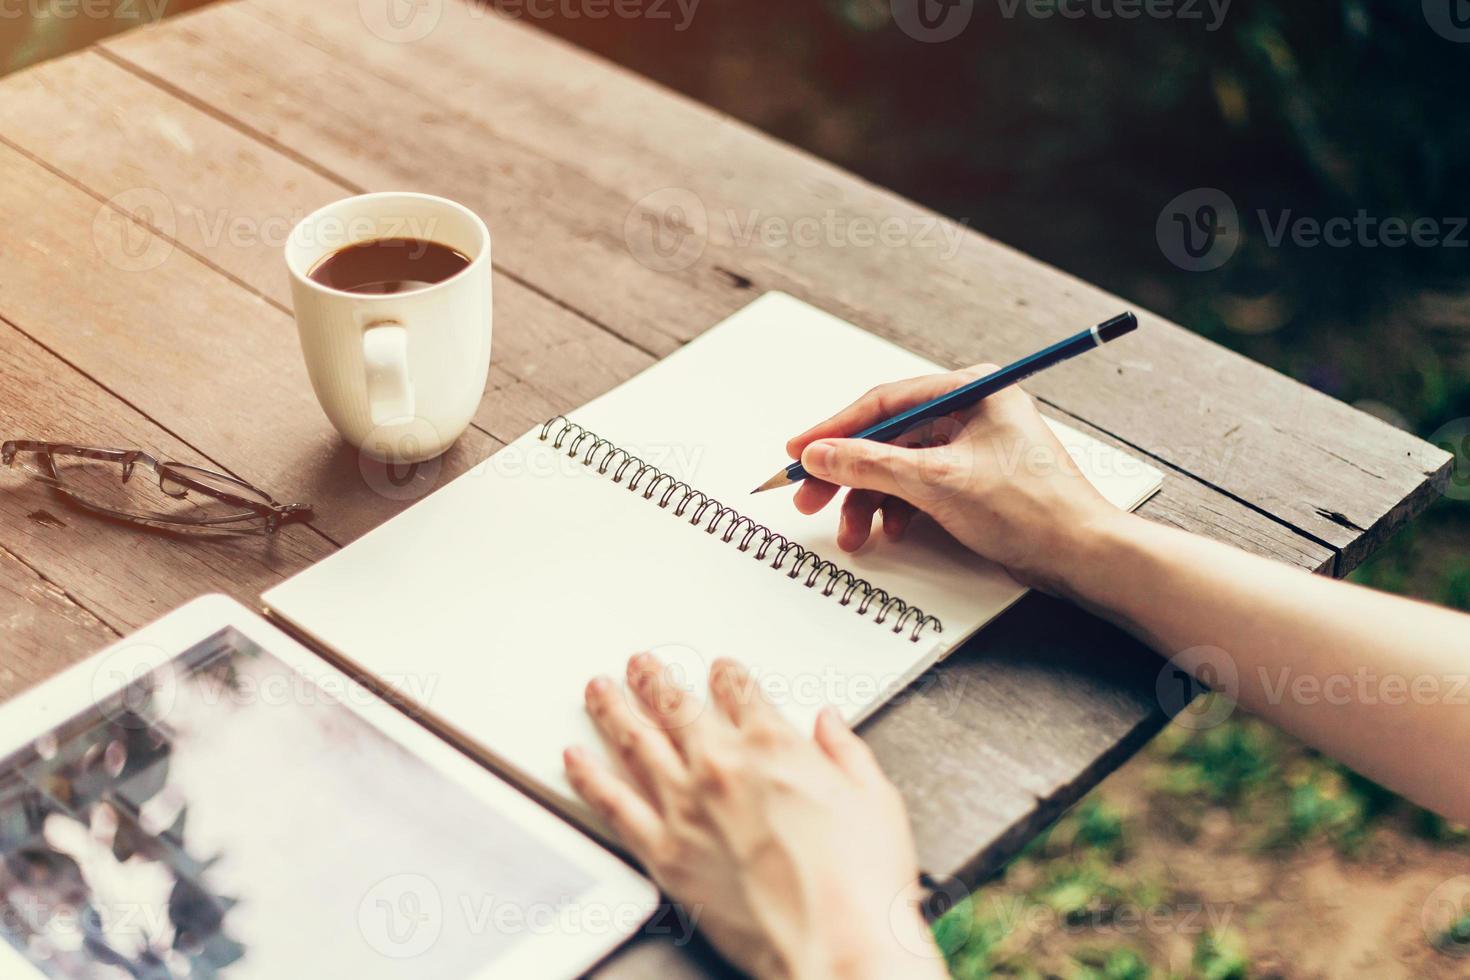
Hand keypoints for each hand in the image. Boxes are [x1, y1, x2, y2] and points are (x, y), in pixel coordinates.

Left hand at [564, 654, 946, 979]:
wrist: (837, 942)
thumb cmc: (860, 882)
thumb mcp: (875, 798)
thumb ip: (846, 752)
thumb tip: (830, 726)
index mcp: (774, 745)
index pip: (738, 691)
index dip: (725, 675)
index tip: (719, 671)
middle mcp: (722, 767)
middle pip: (676, 707)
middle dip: (655, 680)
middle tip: (640, 666)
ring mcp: (686, 808)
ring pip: (636, 742)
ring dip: (615, 709)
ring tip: (600, 690)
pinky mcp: (665, 854)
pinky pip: (613, 804)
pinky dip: (590, 776)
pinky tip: (576, 759)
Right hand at [787, 365, 1129, 594]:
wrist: (1082, 556)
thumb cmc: (1032, 509)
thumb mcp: (937, 483)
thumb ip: (870, 464)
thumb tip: (820, 454)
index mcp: (971, 390)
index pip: (884, 402)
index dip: (835, 429)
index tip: (799, 451)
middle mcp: (972, 411)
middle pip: (888, 436)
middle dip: (848, 473)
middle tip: (811, 499)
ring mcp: (974, 446)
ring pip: (900, 467)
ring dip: (870, 499)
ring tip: (852, 533)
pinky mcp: (976, 479)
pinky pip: (920, 487)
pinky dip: (898, 509)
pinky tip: (889, 531)